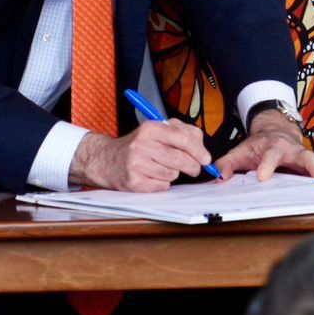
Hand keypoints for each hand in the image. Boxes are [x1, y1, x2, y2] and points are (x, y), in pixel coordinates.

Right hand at [69, 119, 212, 191]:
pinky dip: (162, 183)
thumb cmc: (139, 145)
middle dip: (193, 166)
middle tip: (194, 169)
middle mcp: (142, 144)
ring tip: (162, 167)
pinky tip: (152, 176)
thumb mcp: (157, 131)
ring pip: (172, 174)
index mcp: (151, 128)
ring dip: (173, 174)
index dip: (199, 151)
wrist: (107, 160)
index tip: (206, 159)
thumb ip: (182, 134)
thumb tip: (203, 151)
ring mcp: (136, 164)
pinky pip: (162, 186)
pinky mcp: (133, 182)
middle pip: (180, 159)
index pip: (183, 139)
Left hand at [216, 109, 313, 181]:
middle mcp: (292, 150)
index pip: (269, 157)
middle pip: (304, 157)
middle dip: (311, 167)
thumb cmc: (258, 144)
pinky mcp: (312, 161)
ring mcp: (304, 154)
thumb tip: (218, 177)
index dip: (266, 166)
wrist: (275, 129)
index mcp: (273, 147)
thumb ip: (227, 164)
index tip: (263, 177)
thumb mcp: (240, 151)